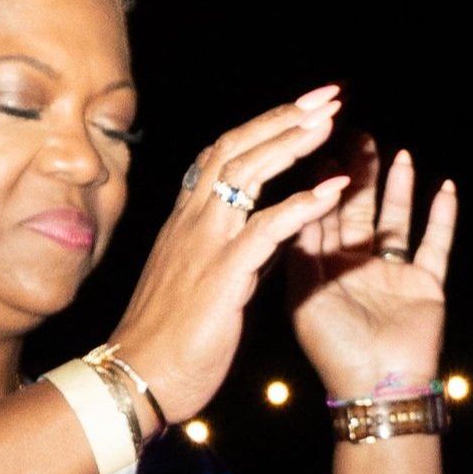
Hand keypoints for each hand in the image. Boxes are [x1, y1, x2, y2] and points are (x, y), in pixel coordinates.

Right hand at [107, 89, 351, 423]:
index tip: (300, 108)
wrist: (136, 377)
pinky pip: (267, 229)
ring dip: (292, 144)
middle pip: (236, 149)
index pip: (221, 155)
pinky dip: (303, 205)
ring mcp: (206, 245)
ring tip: (331, 123)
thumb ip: (224, 249)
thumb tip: (258, 233)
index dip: (262, 126)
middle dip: (283, 117)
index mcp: (185, 222)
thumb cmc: (165, 339)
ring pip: (248, 174)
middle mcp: (192, 222)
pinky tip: (335, 188)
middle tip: (328, 96)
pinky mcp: (223, 274)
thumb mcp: (193, 280)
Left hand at [288, 133, 456, 397]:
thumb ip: (302, 252)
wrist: (377, 388)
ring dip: (397, 188)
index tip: (319, 148)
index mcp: (323, 270)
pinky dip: (442, 216)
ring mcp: (393, 275)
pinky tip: (445, 185)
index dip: (320, 184)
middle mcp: (357, 268)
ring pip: (396, 220)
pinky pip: (436, 244)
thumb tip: (294, 206)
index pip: (320, 217)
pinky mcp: (425, 284)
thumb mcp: (303, 298)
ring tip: (397, 152)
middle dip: (358, 175)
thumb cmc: (334, 349)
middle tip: (358, 135)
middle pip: (358, 211)